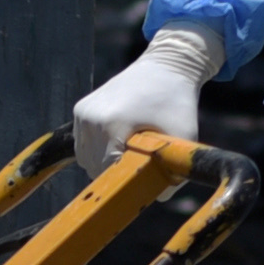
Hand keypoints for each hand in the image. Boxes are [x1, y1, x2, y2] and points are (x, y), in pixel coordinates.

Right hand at [70, 24, 225, 171]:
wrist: (164, 66)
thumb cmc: (176, 102)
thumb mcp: (183, 136)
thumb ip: (173, 171)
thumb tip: (157, 198)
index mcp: (112, 123)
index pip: (108, 171)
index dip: (126, 180)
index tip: (142, 179)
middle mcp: (91, 118)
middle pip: (94, 168)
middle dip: (116, 171)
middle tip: (139, 161)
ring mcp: (82, 113)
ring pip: (86, 159)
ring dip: (105, 161)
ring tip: (129, 147)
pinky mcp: (80, 109)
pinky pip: (83, 144)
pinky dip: (99, 148)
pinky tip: (119, 136)